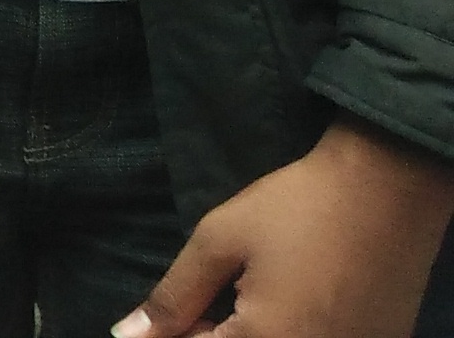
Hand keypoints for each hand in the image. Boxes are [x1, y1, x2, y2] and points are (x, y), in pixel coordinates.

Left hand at [117, 118, 453, 337]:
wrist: (388, 191)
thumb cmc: (297, 209)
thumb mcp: (219, 242)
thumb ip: (174, 297)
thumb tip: (128, 334)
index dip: (175, 333)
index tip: (171, 314)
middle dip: (206, 335)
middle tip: (203, 308)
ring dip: (245, 334)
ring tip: (245, 300)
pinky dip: (288, 332)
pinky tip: (282, 306)